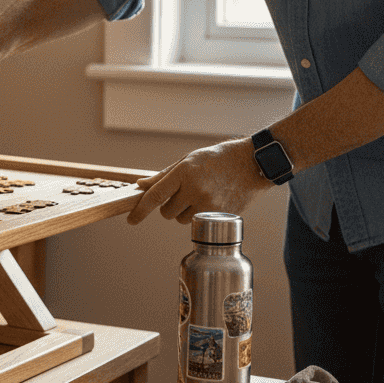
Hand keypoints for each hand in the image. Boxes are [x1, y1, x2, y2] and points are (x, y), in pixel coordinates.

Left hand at [126, 138, 272, 224]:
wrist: (252, 164)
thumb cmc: (218, 159)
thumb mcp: (188, 160)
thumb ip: (163, 176)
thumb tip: (141, 186)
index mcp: (184, 172)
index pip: (155, 196)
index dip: (140, 210)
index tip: (131, 220)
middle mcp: (194, 189)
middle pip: (166, 212)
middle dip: (169, 206)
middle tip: (183, 194)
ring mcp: (208, 204)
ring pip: (181, 220)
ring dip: (184, 212)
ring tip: (200, 195)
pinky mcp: (219, 215)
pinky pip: (197, 223)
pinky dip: (198, 216)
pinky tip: (210, 201)